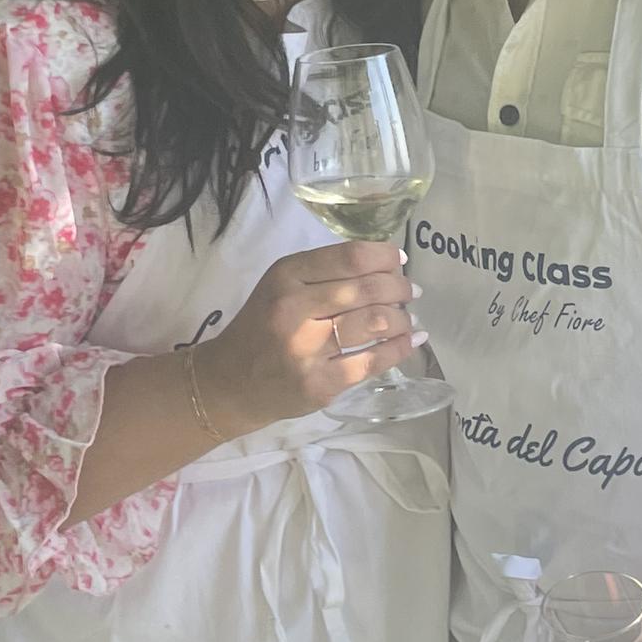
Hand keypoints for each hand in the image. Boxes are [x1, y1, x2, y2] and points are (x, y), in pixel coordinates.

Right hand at [199, 241, 423, 431]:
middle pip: (367, 289)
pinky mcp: (320, 384)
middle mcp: (294, 309)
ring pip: (375, 323)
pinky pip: (372, 361)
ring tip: (408, 317)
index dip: (384, 257)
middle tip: (411, 292)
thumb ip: (326, 273)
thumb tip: (390, 266)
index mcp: (286, 276)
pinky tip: (411, 341)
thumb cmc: (263, 327)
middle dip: (400, 288)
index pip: (350, 257)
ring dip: (403, 318)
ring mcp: (307, 350)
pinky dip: (399, 349)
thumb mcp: (282, 287)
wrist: (230, 384)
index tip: (399, 263)